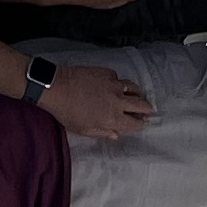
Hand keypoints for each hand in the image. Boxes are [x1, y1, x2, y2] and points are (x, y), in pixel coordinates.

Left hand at [39, 61, 154, 137]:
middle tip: (149, 110)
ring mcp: (115, 85)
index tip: (141, 123)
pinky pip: (119, 79)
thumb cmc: (67, 112)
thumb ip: (103, 132)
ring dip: (138, 94)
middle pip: (141, 105)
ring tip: (137, 96)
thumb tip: (116, 134)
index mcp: (113, 118)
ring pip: (134, 88)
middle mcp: (118, 101)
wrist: (57, 87)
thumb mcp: (84, 129)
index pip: (136, 123)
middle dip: (147, 109)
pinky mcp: (108, 73)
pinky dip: (120, 84)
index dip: (140, 124)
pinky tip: (115, 86)